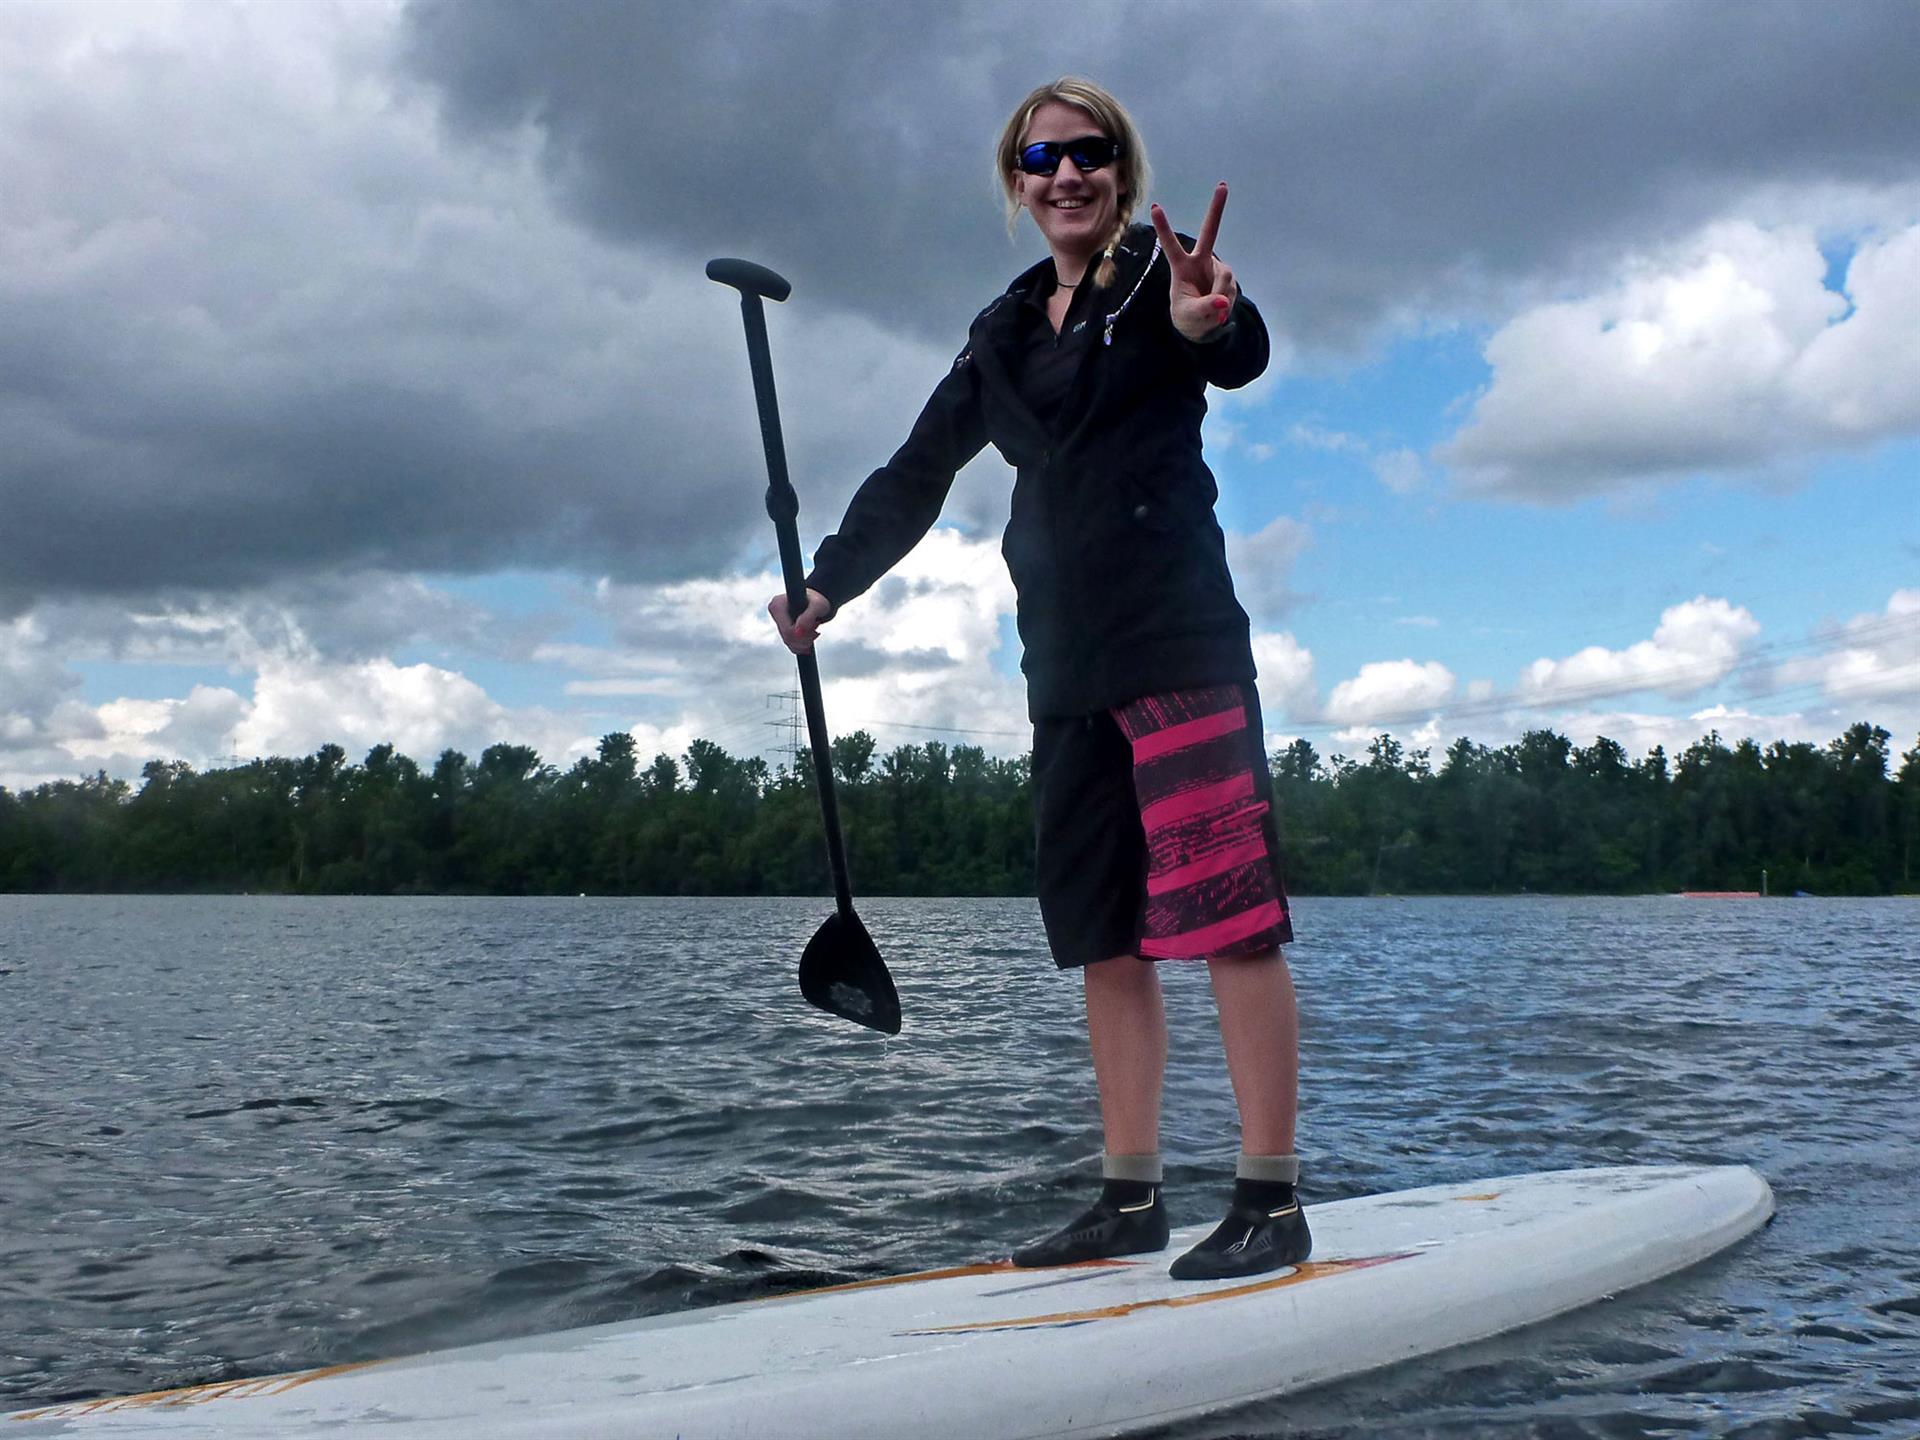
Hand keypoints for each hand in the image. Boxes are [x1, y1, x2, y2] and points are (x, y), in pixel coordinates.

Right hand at [769, 588, 832, 654]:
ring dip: (806, 642)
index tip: (816, 626)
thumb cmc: (817, 601)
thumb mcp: (818, 605)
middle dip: (805, 639)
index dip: (803, 634)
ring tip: (814, 631)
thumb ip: (809, 617)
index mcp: (778, 604)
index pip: (788, 630)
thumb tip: (798, 631)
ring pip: (790, 644)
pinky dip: (803, 646)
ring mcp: (778, 623)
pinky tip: (810, 637)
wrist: (817, 603)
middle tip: (817, 630)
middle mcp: (774, 613)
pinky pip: (791, 646)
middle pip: (788, 638)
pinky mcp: (782, 630)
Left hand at [1150, 183, 1238, 342]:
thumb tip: (1223, 302)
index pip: (1171, 245)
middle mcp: (1200, 261)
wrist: (1203, 327)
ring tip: (1211, 312)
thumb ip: (1204, 309)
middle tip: (1223, 185)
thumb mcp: (1190, 317)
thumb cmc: (1188, 318)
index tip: (1154, 207)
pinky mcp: (1229, 279)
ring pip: (1225, 278)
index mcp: (1182, 267)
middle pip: (1210, 232)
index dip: (1164, 227)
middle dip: (1217, 209)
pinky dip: (1226, 303)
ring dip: (1219, 298)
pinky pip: (1231, 290)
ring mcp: (1216, 268)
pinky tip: (1219, 310)